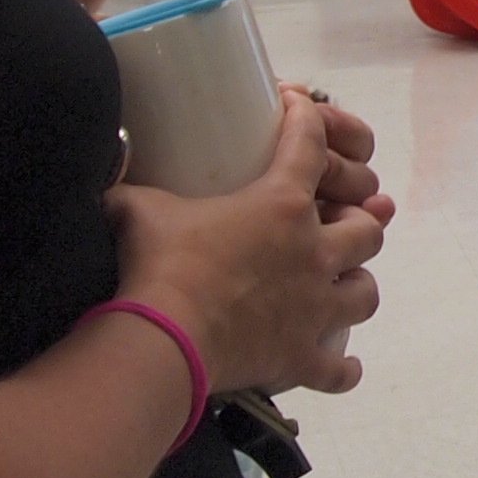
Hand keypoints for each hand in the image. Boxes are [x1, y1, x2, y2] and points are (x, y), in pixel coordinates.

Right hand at [107, 90, 385, 397]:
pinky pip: (339, 368)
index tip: (306, 109)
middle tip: (340, 223)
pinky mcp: (303, 356)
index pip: (310, 146)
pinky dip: (342, 368)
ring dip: (358, 286)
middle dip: (360, 222)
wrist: (164, 337)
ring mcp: (315, 308)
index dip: (310, 121)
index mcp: (281, 204)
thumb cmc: (157, 263)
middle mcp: (313, 251)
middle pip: (367, 229)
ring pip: (365, 293)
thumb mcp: (141, 208)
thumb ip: (136, 188)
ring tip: (344, 286)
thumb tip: (110, 175)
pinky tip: (342, 366)